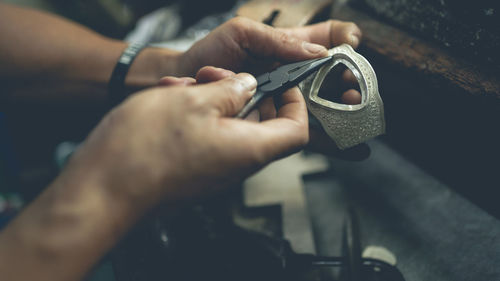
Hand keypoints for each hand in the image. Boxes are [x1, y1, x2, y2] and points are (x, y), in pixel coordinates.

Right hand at [66, 71, 307, 213]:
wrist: (104, 187)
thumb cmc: (146, 149)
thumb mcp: (194, 100)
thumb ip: (230, 90)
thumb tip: (248, 87)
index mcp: (250, 149)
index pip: (296, 130)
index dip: (294, 103)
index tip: (280, 83)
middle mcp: (237, 165)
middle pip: (262, 124)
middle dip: (244, 92)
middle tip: (217, 76)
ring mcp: (215, 170)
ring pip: (230, 126)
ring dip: (214, 100)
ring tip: (187, 84)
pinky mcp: (194, 171)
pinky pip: (209, 137)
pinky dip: (198, 115)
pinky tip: (174, 101)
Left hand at [174, 17, 366, 157]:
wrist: (180, 80)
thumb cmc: (209, 52)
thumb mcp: (244, 33)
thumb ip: (278, 41)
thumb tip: (318, 53)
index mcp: (287, 52)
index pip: (327, 50)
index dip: (346, 54)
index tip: (355, 60)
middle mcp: (289, 80)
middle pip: (331, 89)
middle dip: (350, 94)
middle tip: (357, 100)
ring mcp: (281, 104)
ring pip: (321, 115)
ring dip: (344, 120)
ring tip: (356, 126)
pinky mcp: (270, 125)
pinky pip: (300, 135)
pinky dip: (330, 143)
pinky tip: (355, 150)